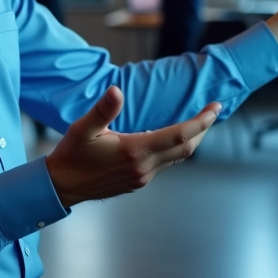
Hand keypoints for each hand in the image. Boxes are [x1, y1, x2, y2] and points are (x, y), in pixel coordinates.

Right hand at [45, 86, 220, 208]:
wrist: (62, 186)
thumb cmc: (72, 155)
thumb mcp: (83, 128)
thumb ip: (103, 110)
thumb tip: (117, 90)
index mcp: (135, 151)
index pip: (179, 135)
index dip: (201, 121)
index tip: (215, 107)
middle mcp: (144, 167)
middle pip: (186, 147)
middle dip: (203, 129)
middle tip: (214, 111)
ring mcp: (142, 177)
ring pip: (177, 157)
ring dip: (191, 139)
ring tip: (199, 122)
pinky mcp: (138, 181)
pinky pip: (164, 163)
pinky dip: (175, 148)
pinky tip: (171, 137)